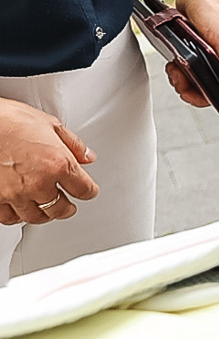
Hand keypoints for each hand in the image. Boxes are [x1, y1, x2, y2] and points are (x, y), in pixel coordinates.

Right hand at [0, 98, 98, 226]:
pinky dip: (17, 215)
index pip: (84, 189)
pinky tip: (20, 209)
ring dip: (44, 214)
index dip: (90, 191)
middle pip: (60, 209)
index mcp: (58, 164)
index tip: (89, 191)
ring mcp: (16, 194)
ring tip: (46, 209)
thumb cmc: (11, 120)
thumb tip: (87, 156)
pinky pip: (10, 217)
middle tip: (69, 206)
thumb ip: (73, 144)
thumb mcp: (51, 125)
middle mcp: (38, 183)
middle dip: (67, 209)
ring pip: (35, 217)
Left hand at [169, 0, 218, 108]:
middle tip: (176, 75)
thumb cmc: (214, 10)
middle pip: (204, 88)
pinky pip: (185, 68)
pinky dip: (176, 68)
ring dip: (179, 78)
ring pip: (192, 80)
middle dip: (186, 86)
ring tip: (173, 66)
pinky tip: (172, 60)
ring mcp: (207, 56)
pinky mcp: (194, 51)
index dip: (203, 97)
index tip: (187, 91)